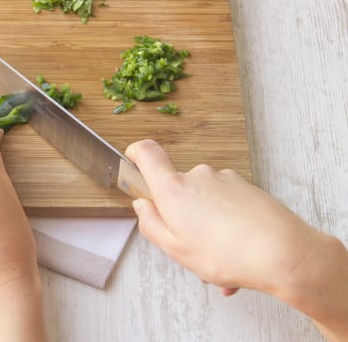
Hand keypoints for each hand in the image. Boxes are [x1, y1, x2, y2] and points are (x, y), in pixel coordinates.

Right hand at [127, 139, 347, 340]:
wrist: (283, 253)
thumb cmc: (227, 254)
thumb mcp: (175, 249)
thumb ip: (151, 224)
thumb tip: (143, 207)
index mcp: (174, 189)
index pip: (147, 153)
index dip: (136, 154)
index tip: (133, 161)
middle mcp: (198, 176)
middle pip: (179, 189)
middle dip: (182, 217)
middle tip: (192, 249)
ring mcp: (225, 180)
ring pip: (206, 203)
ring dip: (209, 228)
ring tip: (221, 263)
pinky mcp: (247, 188)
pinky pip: (228, 207)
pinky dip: (229, 228)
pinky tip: (238, 256)